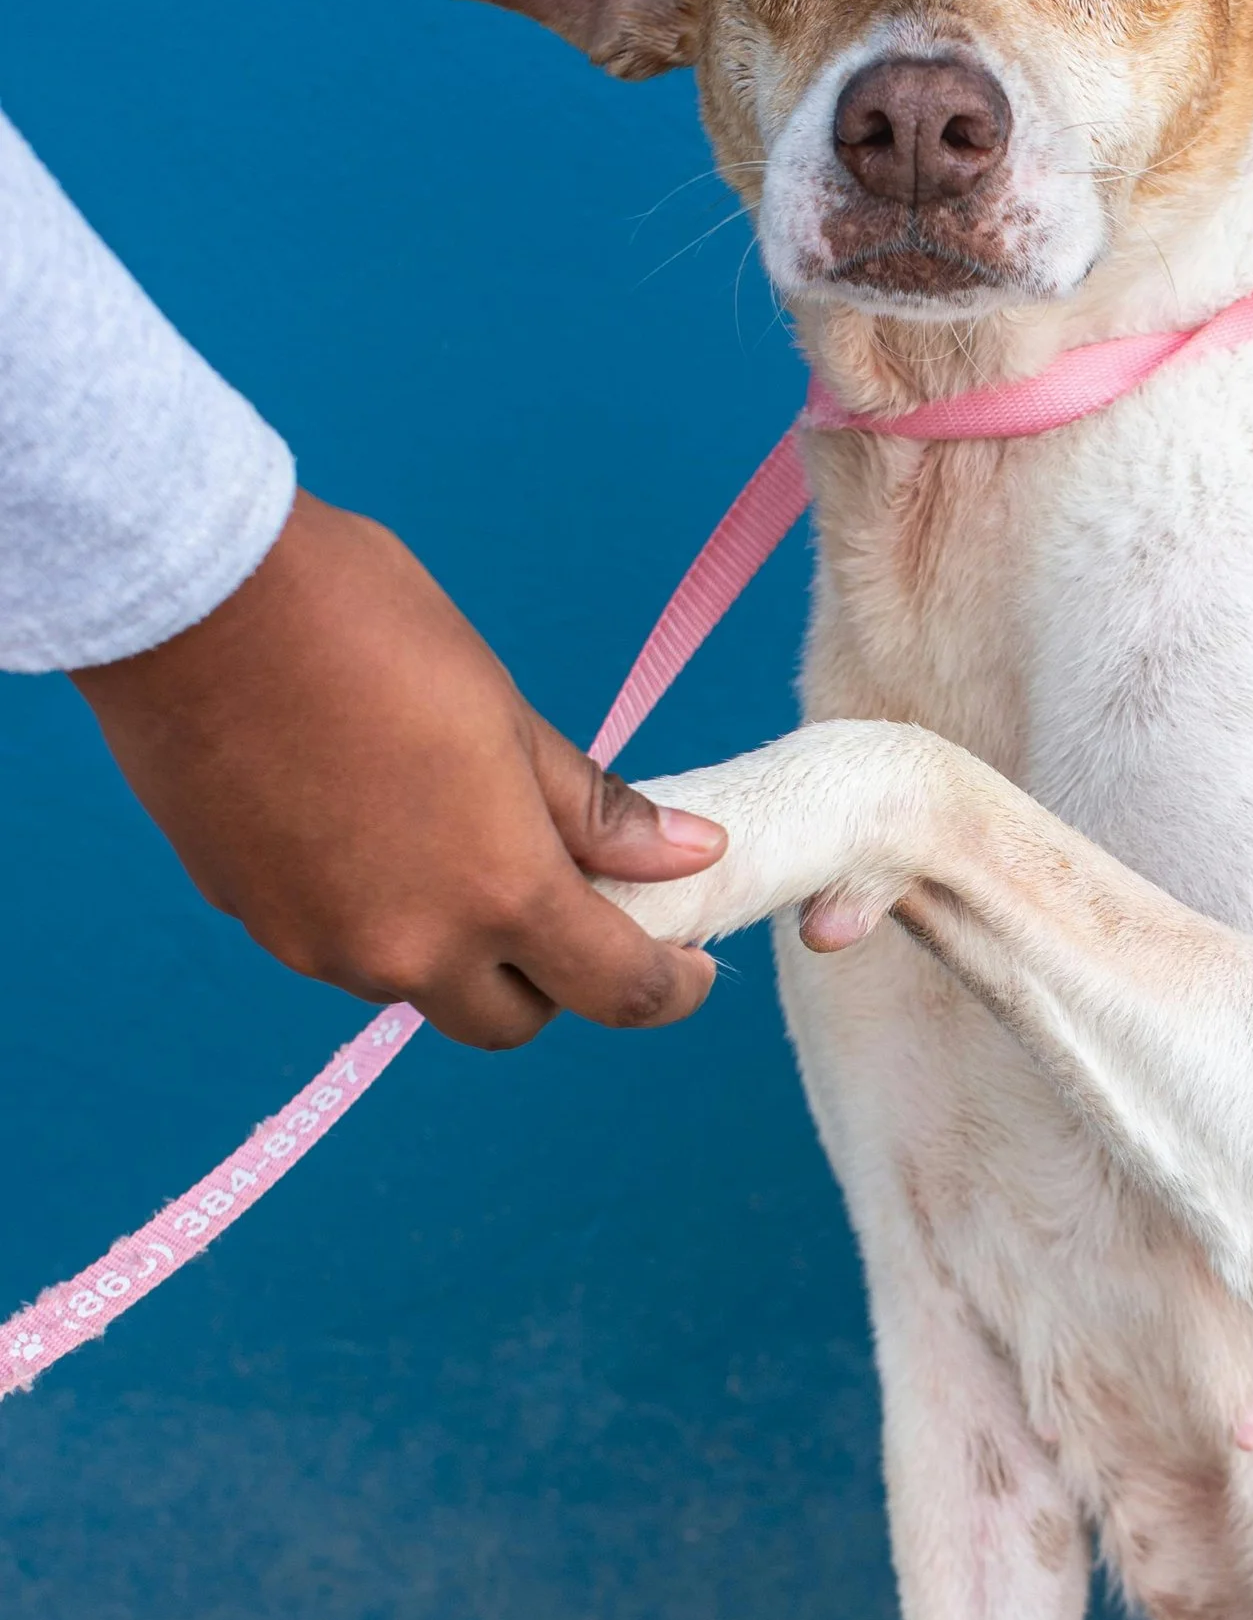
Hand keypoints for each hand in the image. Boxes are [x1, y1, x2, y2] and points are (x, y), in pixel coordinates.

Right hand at [71, 491, 725, 1048]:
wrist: (196, 601)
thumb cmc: (366, 628)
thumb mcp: (507, 711)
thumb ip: (594, 807)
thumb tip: (689, 855)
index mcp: (499, 893)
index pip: (615, 990)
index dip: (669, 990)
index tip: (688, 965)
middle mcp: (410, 948)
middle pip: (509, 1019)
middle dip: (550, 980)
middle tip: (563, 899)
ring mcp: (320, 943)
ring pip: (417, 984)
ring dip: (454, 946)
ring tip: (449, 835)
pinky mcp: (252, 917)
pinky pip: (338, 944)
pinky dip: (374, 910)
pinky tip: (364, 821)